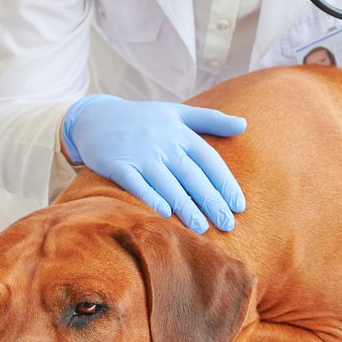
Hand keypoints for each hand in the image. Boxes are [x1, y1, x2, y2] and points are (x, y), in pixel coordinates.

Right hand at [61, 95, 246, 233]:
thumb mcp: (178, 112)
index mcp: (181, 133)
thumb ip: (212, 119)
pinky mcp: (118, 165)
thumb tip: (244, 125)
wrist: (97, 116)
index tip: (238, 206)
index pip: (209, 160)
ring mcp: (140, 154)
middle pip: (192, 175)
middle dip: (211, 201)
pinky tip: (164, 214)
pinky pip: (137, 184)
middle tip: (227, 225)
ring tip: (201, 229)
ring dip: (185, 206)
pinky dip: (150, 198)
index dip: (225, 183)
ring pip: (167, 183)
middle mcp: (163, 143)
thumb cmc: (145, 119)